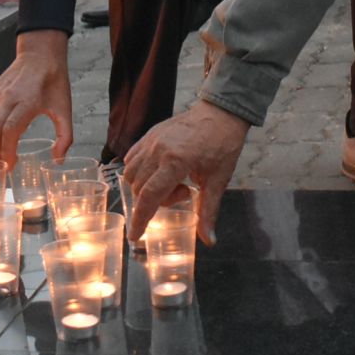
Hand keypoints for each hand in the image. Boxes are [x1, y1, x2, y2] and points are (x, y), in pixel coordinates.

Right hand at [0, 30, 73, 165]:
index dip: (7, 152)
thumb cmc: (54, 81)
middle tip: (1, 170)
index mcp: (27, 101)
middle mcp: (8, 98)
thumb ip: (65, 136)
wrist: (40, 54)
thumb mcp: (65, 109)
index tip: (11, 167)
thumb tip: (59, 160)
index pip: (9, 131)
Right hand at [123, 100, 250, 245]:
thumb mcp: (219, 181)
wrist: (221, 113)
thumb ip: (208, 212)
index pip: (149, 197)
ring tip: (172, 181)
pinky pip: (132, 158)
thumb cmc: (223, 146)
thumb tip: (209, 240)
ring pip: (131, 173)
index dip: (140, 219)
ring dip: (145, 186)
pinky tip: (158, 172)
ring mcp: (151, 140)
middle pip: (140, 188)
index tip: (134, 236)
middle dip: (155, 200)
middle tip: (182, 193)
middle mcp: (158, 150)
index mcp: (176, 162)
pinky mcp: (150, 134)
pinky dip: (138, 171)